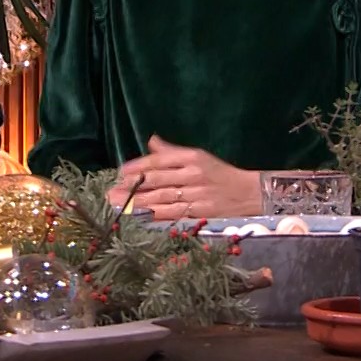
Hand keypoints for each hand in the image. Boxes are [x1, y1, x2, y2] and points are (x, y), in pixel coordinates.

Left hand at [110, 136, 259, 220]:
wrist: (250, 194)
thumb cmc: (220, 174)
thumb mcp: (199, 157)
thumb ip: (172, 152)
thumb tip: (151, 141)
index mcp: (192, 157)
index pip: (159, 161)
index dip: (138, 167)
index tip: (120, 173)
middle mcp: (193, 175)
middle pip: (156, 181)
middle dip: (132, 188)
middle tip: (110, 194)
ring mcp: (196, 196)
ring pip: (161, 200)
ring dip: (137, 204)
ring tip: (118, 206)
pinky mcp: (200, 214)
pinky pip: (173, 216)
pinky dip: (155, 218)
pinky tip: (140, 220)